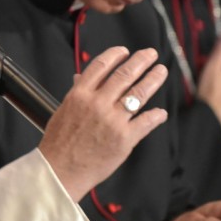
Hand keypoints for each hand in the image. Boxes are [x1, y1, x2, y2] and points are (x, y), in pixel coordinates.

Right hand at [39, 46, 168, 200]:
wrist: (60, 169)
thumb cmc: (59, 142)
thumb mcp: (64, 110)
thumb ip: (77, 92)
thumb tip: (81, 76)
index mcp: (79, 94)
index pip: (101, 65)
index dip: (116, 55)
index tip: (126, 51)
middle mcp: (97, 103)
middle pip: (124, 75)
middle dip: (141, 61)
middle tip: (151, 54)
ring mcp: (113, 120)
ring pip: (138, 94)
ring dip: (153, 80)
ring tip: (161, 71)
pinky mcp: (125, 138)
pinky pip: (146, 121)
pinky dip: (156, 115)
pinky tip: (161, 112)